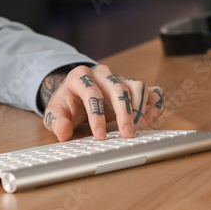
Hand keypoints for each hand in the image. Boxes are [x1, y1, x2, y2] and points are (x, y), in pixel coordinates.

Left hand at [39, 63, 163, 140]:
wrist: (74, 94)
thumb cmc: (67, 103)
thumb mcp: (55, 112)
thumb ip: (57, 121)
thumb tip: (63, 132)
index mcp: (80, 76)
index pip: (91, 93)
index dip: (97, 115)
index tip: (100, 135)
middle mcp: (102, 74)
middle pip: (117, 88)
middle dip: (124, 112)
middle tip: (126, 134)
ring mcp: (119, 79)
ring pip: (136, 86)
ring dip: (140, 107)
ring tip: (137, 127)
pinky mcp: (132, 87)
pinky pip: (151, 91)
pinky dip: (155, 105)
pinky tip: (150, 121)